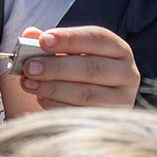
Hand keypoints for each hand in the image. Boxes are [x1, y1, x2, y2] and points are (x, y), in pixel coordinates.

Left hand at [17, 26, 139, 108]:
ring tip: (29, 83)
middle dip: (57, 67)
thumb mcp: (70, 52)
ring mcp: (122, 100)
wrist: (99, 100)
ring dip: (53, 88)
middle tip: (30, 67)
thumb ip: (51, 42)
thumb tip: (30, 35)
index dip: (70, 38)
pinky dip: (57, 106)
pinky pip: (81, 114)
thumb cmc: (82, 70)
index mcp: (119, 50)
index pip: (97, 38)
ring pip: (86, 94)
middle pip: (92, 68)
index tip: (43, 40)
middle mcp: (128, 74)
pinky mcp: (110, 121)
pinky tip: (41, 98)